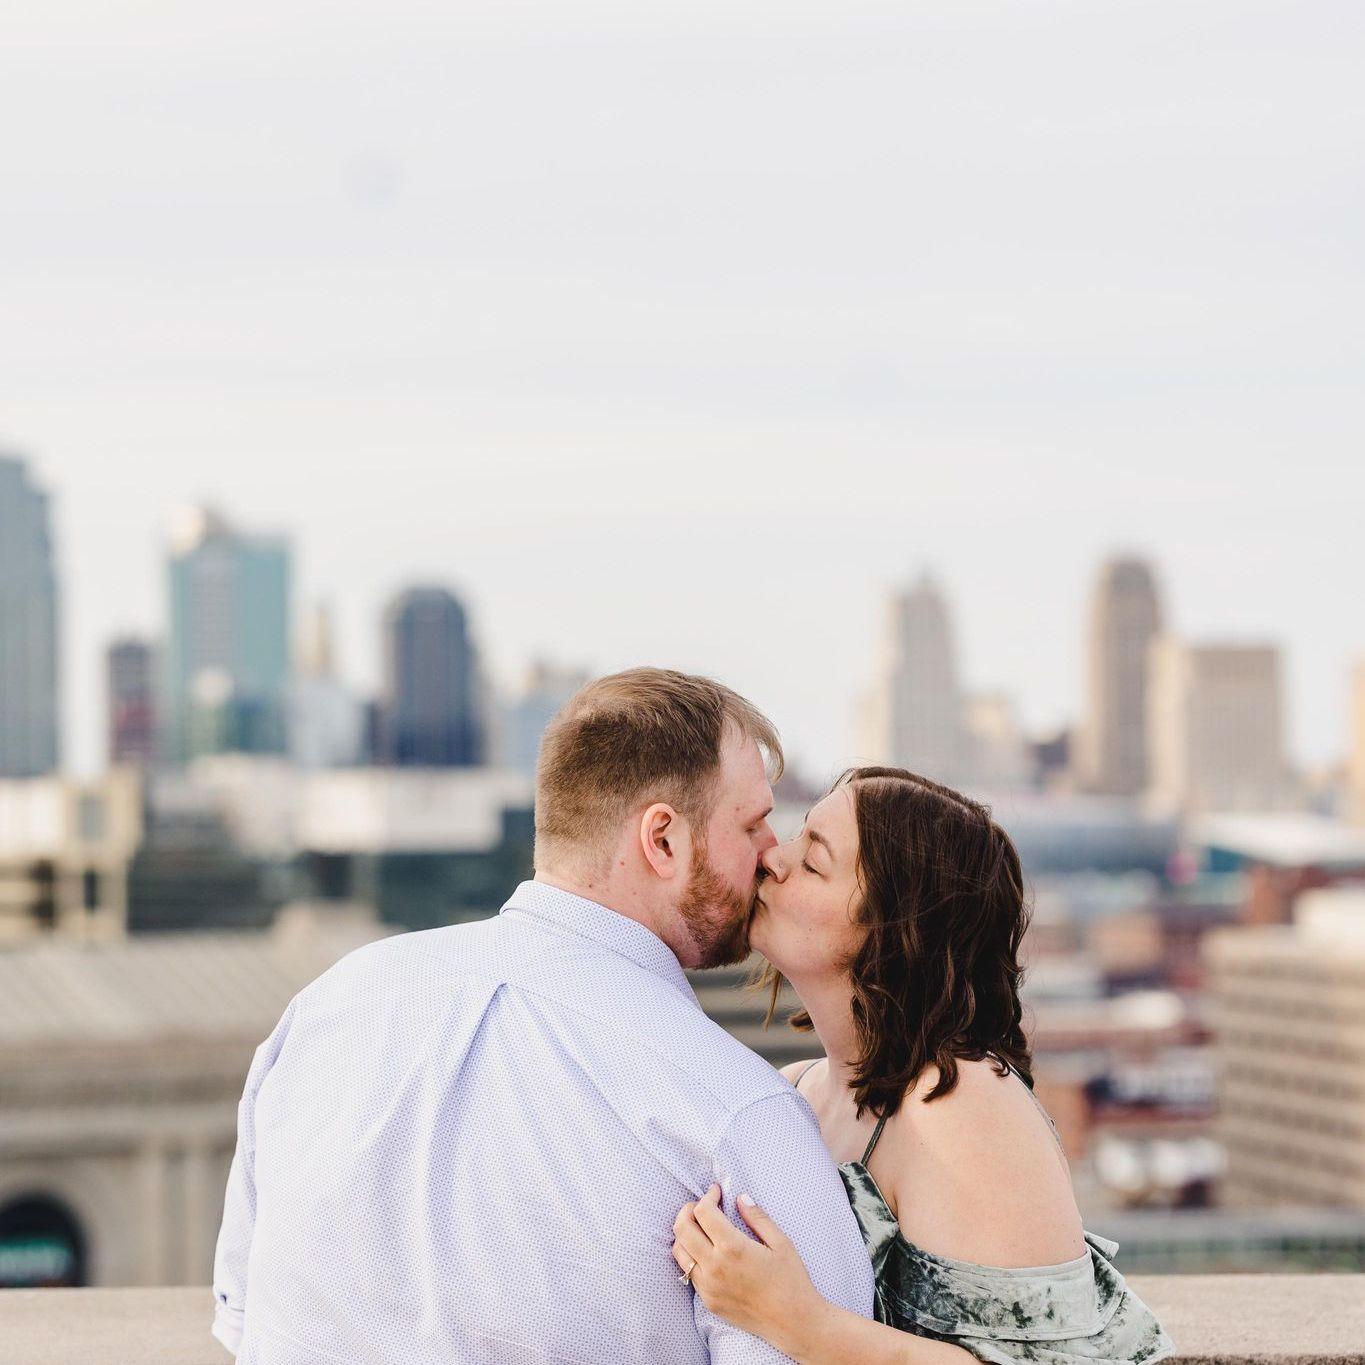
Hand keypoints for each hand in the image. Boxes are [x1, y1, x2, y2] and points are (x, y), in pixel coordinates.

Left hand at [671, 1184, 824, 1346]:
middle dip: (688, 1209)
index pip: (703, 1212)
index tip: (717, 1191)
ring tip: (701, 1227)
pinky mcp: (709, 1302)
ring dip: (685, 1233)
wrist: (794, 1323)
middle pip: (682, 1228)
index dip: (707, 1195)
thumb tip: (739, 1198)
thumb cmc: (791, 1280)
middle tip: (704, 1205)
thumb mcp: (781, 1242)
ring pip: (679, 1252)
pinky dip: (691, 1257)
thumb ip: (758, 1217)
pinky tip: (707, 1252)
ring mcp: (708, 1287)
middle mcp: (714, 1267)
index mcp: (733, 1248)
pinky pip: (688, 1273)